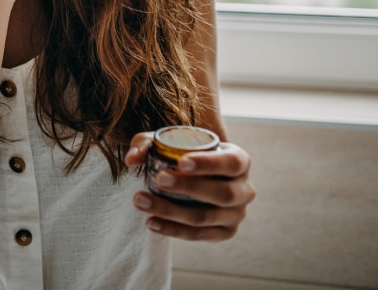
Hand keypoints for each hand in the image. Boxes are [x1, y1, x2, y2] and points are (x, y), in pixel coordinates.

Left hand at [125, 132, 255, 240]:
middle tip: (160, 180)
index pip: (231, 163)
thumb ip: (147, 143)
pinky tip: (151, 222)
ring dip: (172, 211)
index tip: (181, 162)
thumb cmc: (185, 154)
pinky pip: (199, 235)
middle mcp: (244, 189)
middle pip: (223, 193)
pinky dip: (173, 230)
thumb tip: (132, 159)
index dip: (209, 164)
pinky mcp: (225, 232)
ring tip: (141, 201)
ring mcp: (236, 214)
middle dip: (190, 188)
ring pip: (206, 218)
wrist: (198, 177)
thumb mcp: (168, 142)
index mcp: (240, 160)